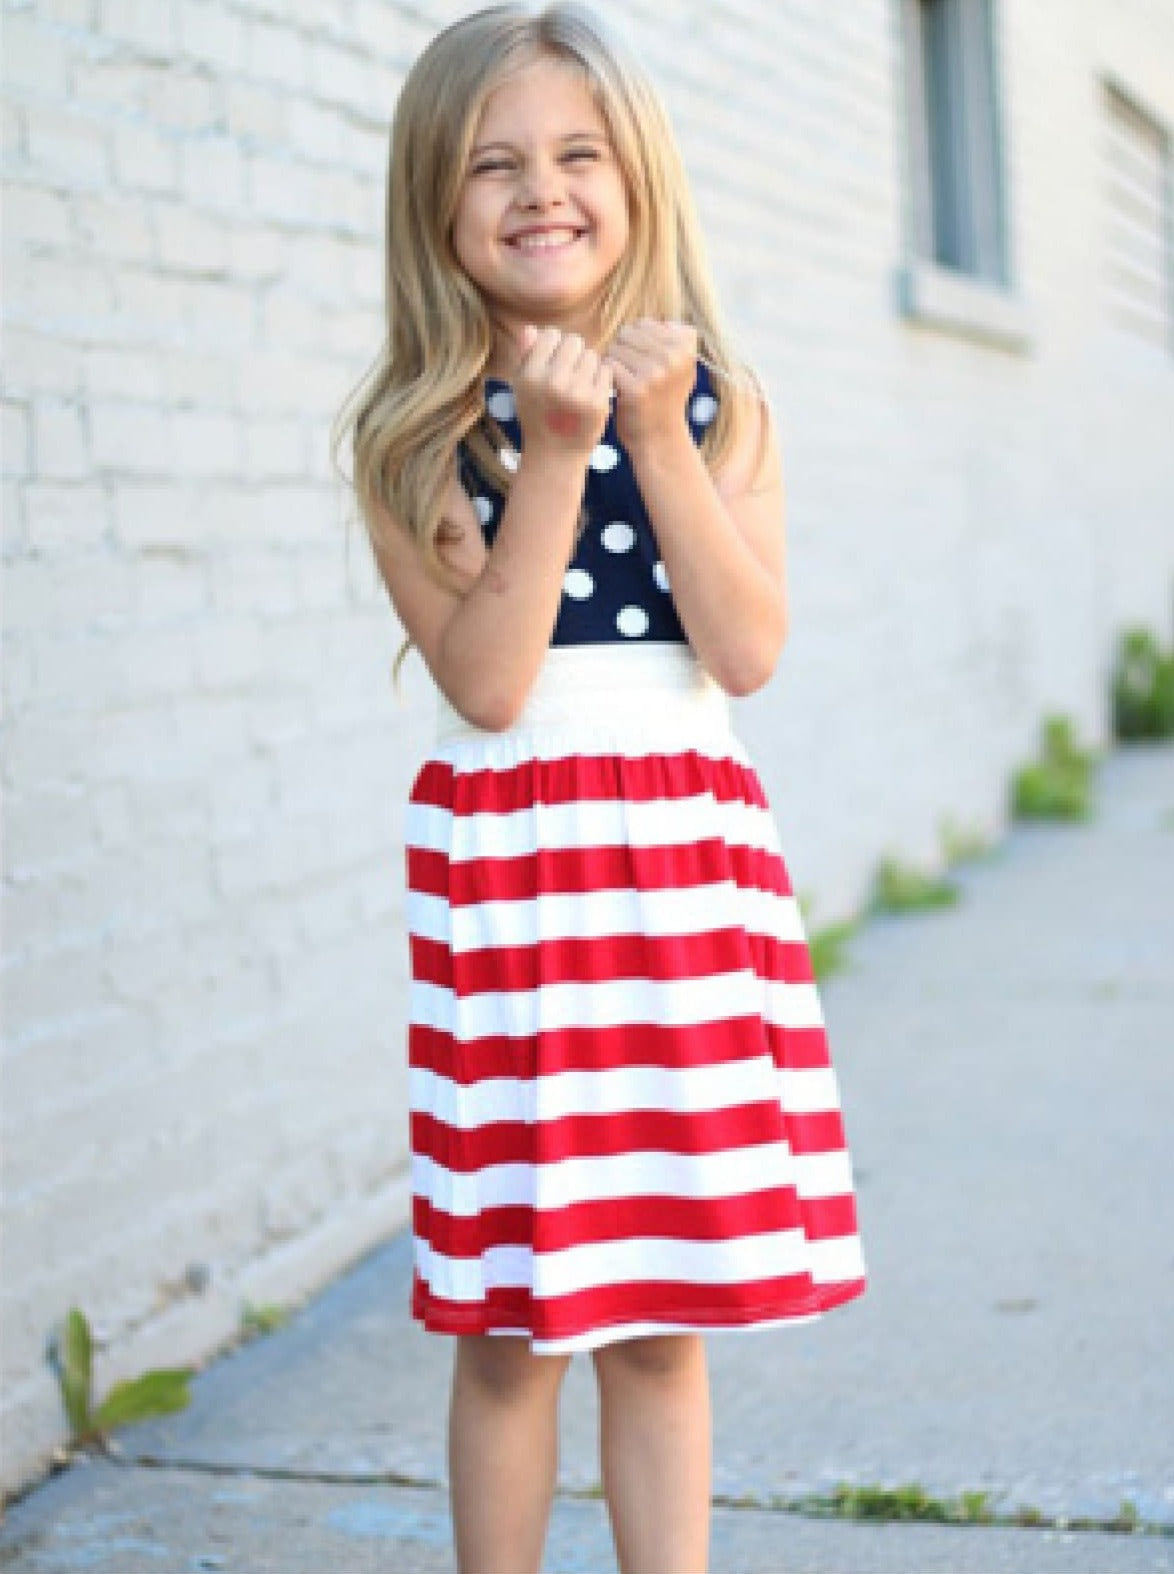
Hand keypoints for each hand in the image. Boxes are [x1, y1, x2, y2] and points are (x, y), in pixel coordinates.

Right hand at [513, 325, 613, 462]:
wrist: (555, 456)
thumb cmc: (538, 417)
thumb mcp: (522, 387)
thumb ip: (525, 356)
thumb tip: (530, 328)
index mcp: (530, 375)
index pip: (551, 335)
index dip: (556, 346)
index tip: (555, 363)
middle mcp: (553, 382)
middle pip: (574, 341)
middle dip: (574, 355)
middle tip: (570, 376)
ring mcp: (577, 392)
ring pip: (592, 355)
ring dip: (588, 367)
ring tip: (580, 387)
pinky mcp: (597, 402)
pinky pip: (605, 371)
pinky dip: (601, 380)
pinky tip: (591, 395)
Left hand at [604, 320, 697, 456]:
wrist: (660, 439)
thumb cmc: (664, 399)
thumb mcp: (682, 367)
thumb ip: (677, 339)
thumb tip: (666, 321)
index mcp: (685, 346)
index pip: (644, 325)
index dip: (636, 343)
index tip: (643, 364)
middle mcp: (673, 357)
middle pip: (628, 334)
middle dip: (623, 351)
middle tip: (631, 374)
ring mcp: (655, 373)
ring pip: (617, 348)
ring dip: (614, 364)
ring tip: (625, 382)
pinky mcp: (636, 389)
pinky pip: (609, 366)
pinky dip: (608, 377)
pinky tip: (617, 390)